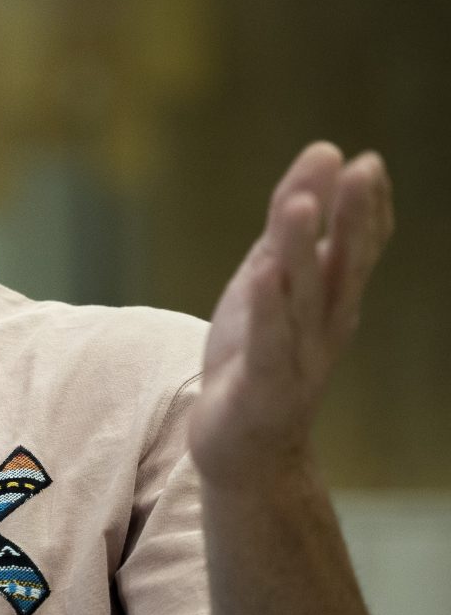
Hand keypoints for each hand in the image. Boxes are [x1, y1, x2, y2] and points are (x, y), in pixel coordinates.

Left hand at [188, 142, 394, 488]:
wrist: (246, 452)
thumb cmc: (257, 357)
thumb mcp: (268, 285)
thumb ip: (286, 233)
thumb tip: (313, 173)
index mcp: (329, 302)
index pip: (358, 249)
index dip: (366, 208)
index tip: (368, 162)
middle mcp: (324, 327)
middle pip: (343, 265)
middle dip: (353, 217)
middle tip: (362, 167)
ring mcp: (298, 358)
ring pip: (302, 297)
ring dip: (302, 250)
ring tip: (300, 204)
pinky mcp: (263, 386)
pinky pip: (268, 343)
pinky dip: (266, 308)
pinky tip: (262, 274)